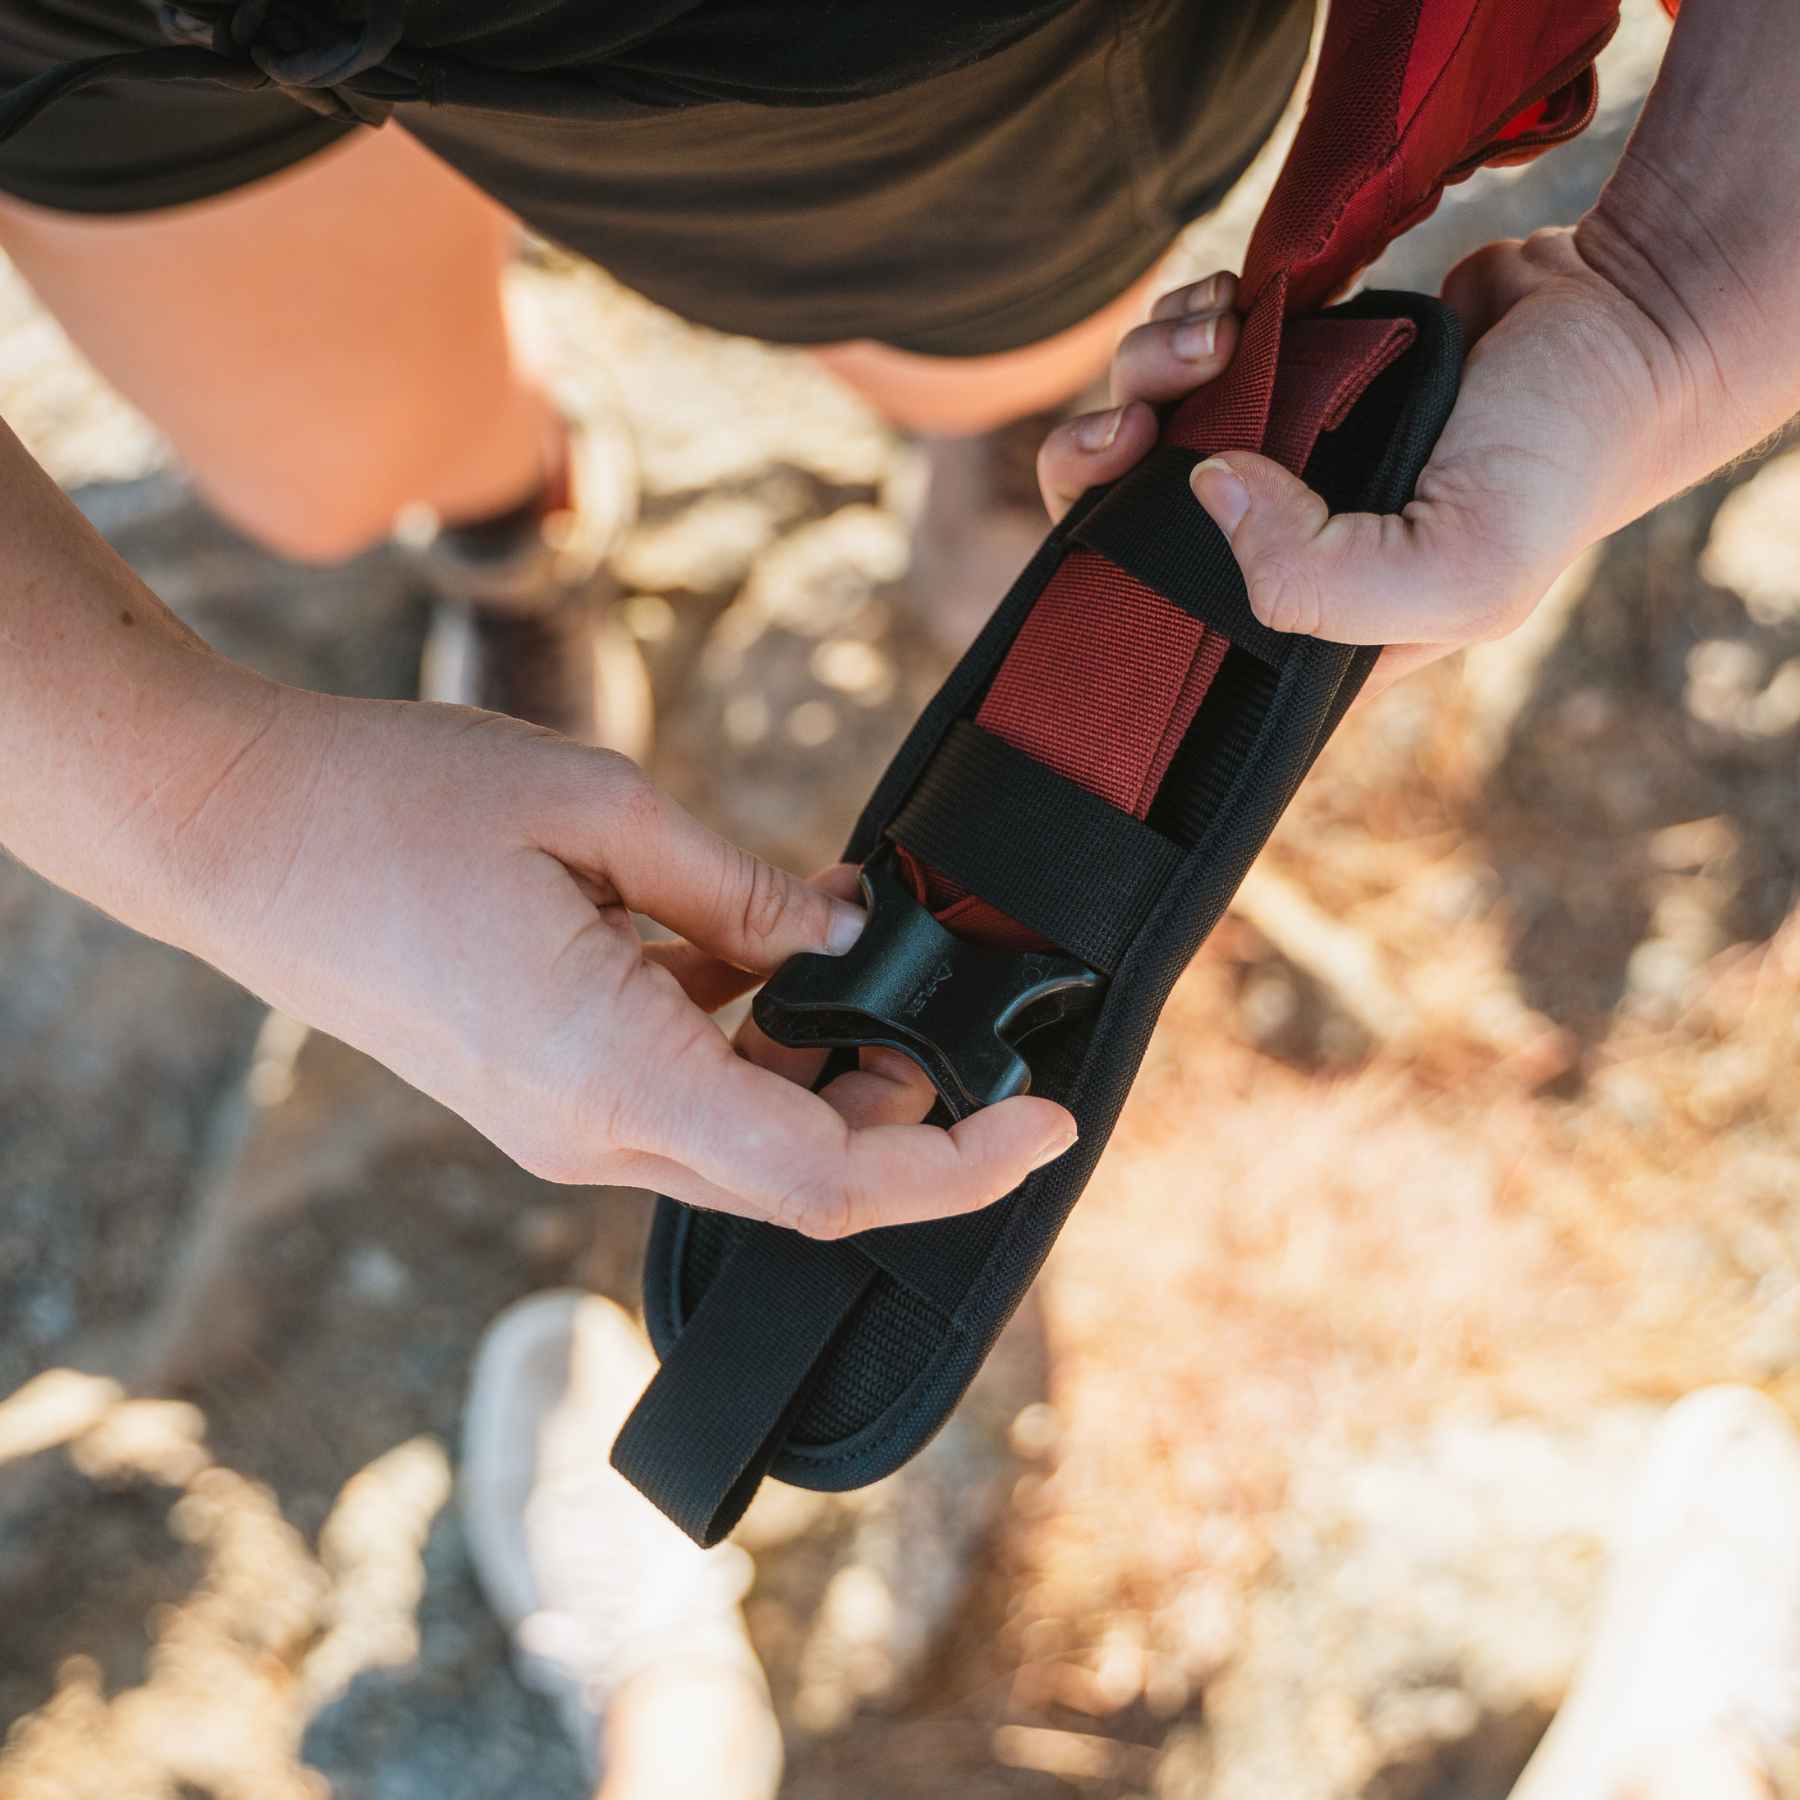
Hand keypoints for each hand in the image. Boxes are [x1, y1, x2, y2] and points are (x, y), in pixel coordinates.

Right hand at [176, 691, 1075, 1236]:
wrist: (234, 834)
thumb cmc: (394, 805)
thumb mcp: (601, 812)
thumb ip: (745, 892)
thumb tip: (854, 940)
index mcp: (612, 1076)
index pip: (829, 1179)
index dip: (958, 1164)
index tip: (1049, 1118)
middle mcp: (593, 1135)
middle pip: (806, 1175)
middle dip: (911, 1109)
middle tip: (960, 998)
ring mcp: (564, 1128)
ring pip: (752, 1141)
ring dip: (834, 1075)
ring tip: (870, 962)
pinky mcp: (547, 1098)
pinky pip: (688, 1103)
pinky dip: (759, 1051)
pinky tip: (776, 964)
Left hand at [1034, 229, 1742, 693]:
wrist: (1626, 317)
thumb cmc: (1558, 463)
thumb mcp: (1461, 571)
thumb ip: (1318, 579)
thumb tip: (1203, 488)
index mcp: (1302, 633)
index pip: (1161, 644)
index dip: (1106, 587)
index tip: (1120, 512)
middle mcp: (1273, 552)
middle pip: (1120, 525)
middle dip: (1097, 460)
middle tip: (1137, 418)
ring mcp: (1275, 460)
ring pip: (1145, 425)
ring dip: (1147, 366)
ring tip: (1212, 330)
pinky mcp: (1287, 374)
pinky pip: (1191, 354)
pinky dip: (1189, 321)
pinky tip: (1231, 302)